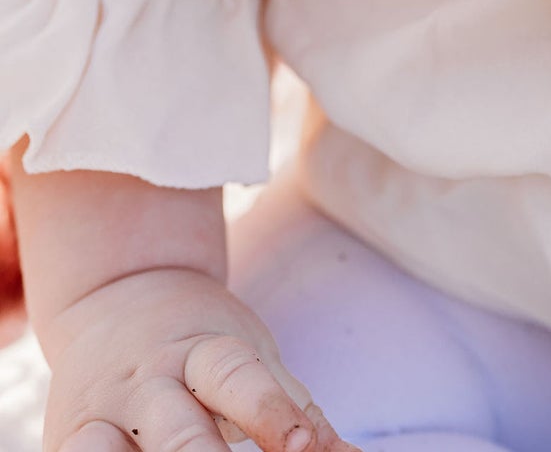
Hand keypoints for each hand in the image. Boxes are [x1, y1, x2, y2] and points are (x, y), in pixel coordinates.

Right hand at [40, 263, 352, 451]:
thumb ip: (299, 414)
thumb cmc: (205, 346)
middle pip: (177, 431)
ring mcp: (102, 412)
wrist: (119, 296)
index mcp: (205, 351)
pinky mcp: (66, 439)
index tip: (300, 447)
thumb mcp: (255, 360)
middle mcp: (150, 381)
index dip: (269, 413)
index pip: (238, 379)